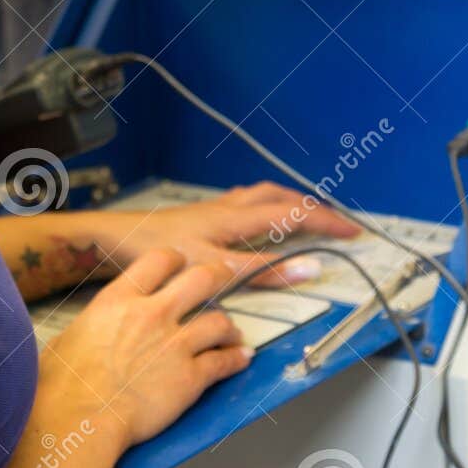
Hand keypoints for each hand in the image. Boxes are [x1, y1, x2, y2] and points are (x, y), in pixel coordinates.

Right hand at [39, 248, 252, 447]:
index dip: (175, 259)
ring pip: (219, 321)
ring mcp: (175, 345)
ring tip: (232, 333)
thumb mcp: (69, 337)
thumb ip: (93, 325)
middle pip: (202, 279)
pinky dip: (236, 359)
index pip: (159, 259)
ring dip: (229, 327)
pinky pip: (224, 362)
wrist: (78, 419)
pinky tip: (242, 358)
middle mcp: (152, 314)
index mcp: (119, 299)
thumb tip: (92, 330)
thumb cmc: (61, 385)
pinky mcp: (190, 378)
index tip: (181, 265)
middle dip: (217, 277)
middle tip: (222, 282)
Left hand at [102, 182, 362, 288]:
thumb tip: (309, 268)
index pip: (296, 215)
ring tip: (306, 213)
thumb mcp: (215, 268)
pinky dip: (264, 207)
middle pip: (282, 197)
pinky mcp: (200, 216)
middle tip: (337, 221)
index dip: (328, 223)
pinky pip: (245, 203)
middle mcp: (229, 206)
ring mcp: (214, 209)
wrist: (111, 240)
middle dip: (313, 207)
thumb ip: (262, 270)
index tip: (355, 232)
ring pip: (263, 196)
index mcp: (238, 217)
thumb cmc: (157, 252)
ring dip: (289, 202)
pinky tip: (257, 220)